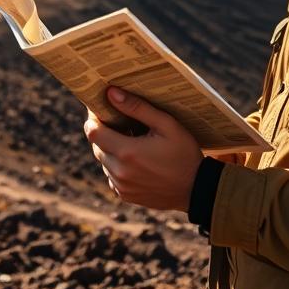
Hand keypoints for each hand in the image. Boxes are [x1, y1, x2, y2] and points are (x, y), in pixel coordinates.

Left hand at [83, 86, 202, 211]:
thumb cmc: (184, 153)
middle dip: (104, 132)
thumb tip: (111, 93)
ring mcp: (121, 186)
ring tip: (130, 140)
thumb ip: (138, 108)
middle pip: (96, 146)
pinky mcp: (125, 195)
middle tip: (120, 122)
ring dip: (111, 149)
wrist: (196, 189)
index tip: (102, 110)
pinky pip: (111, 176)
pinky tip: (135, 159)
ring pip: (104, 161)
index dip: (94, 119)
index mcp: (127, 152)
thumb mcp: (166, 125)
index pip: (92, 132)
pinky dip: (117, 165)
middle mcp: (119, 172)